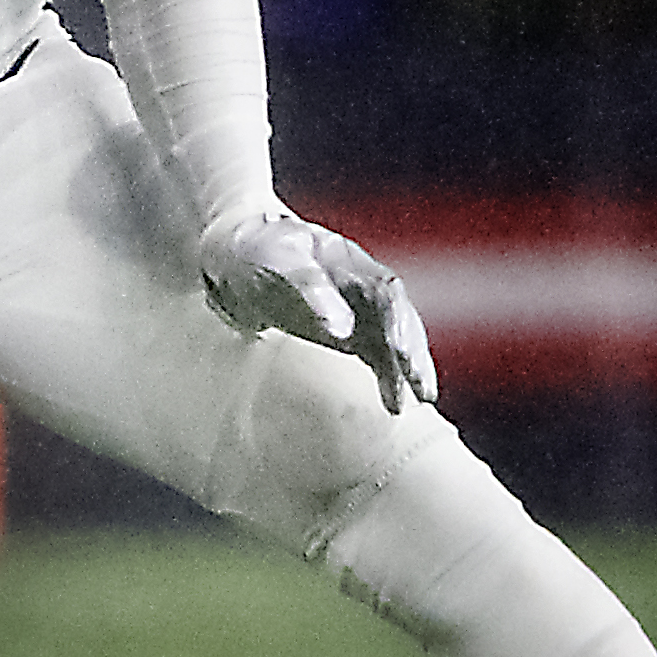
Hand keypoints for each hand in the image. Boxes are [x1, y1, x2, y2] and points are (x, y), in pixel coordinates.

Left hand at [197, 208, 436, 412]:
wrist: (235, 254)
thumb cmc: (257, 252)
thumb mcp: (276, 261)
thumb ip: (310, 289)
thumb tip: (344, 330)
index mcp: (350, 261)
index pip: (385, 293)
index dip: (397, 323)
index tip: (400, 352)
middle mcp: (362, 286)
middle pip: (398, 320)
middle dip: (412, 354)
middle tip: (421, 387)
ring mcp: (357, 310)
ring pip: (392, 341)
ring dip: (404, 372)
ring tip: (408, 403)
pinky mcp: (346, 334)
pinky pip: (375, 356)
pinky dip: (387, 378)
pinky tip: (394, 405)